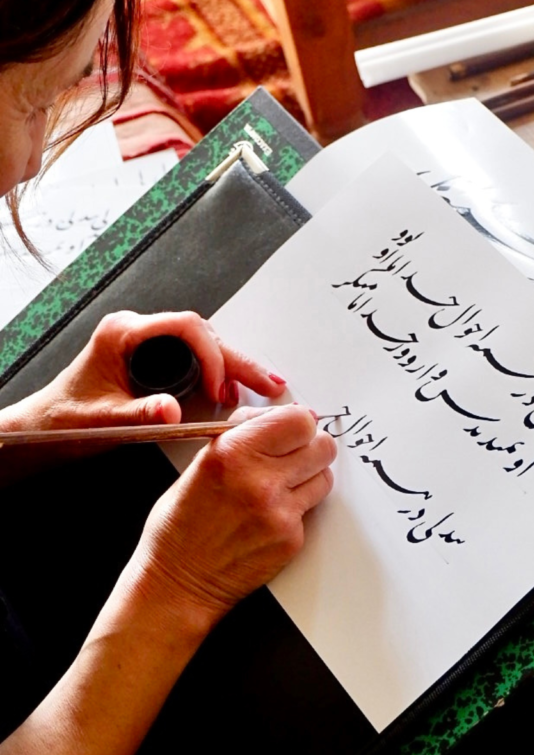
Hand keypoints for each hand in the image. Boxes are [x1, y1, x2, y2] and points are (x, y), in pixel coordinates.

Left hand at [2, 310, 286, 432]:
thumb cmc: (65, 419)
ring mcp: (150, 344)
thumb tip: (172, 410)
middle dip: (239, 361)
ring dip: (236, 366)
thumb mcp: (101, 421)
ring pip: (206, 344)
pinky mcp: (157, 359)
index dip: (213, 356)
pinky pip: (199, 357)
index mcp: (124, 334)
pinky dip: (222, 373)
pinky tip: (235, 392)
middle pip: (204, 336)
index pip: (186, 327)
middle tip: (269, 383)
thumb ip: (137, 415)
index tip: (221, 389)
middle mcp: (140, 333)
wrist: (45, 427)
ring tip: (262, 388)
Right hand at [128, 404, 336, 628]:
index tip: (292, 429)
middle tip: (293, 456)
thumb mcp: (201, 463)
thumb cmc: (180, 525)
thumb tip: (278, 416)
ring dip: (309, 477)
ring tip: (281, 486)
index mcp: (233, 453)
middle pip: (322, 446)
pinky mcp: (292, 539)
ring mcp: (280, 512)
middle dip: (309, 447)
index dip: (298, 422)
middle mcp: (260, 480)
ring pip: (324, 476)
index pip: (299, 420)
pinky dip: (297, 508)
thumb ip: (242, 433)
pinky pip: (312, 510)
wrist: (178, 584)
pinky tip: (271, 515)